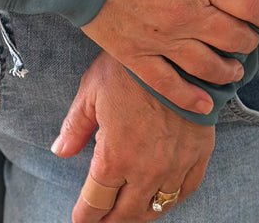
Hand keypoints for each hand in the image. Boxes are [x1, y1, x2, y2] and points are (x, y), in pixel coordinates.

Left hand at [51, 49, 214, 222]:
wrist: (177, 52)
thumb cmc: (128, 68)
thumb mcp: (91, 91)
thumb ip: (75, 126)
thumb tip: (60, 150)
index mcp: (114, 157)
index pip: (95, 203)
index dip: (85, 216)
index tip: (81, 220)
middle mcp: (145, 170)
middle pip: (126, 214)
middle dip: (110, 220)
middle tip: (102, 220)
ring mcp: (174, 166)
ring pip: (157, 206)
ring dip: (140, 213)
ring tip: (130, 211)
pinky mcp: (199, 155)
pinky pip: (185, 190)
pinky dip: (172, 197)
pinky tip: (163, 194)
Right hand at [81, 0, 258, 115]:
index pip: (253, 4)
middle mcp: (188, 13)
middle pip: (236, 37)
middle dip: (248, 40)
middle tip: (248, 40)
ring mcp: (164, 39)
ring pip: (210, 67)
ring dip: (227, 70)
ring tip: (231, 69)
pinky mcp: (137, 56)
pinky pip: (171, 86)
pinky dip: (192, 98)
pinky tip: (205, 103)